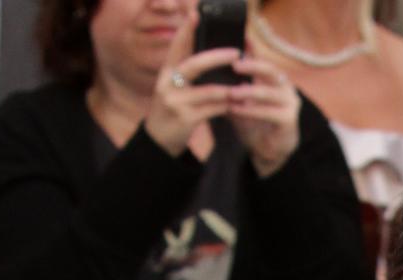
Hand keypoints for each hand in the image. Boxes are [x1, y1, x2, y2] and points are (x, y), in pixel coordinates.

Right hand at [144, 12, 235, 157]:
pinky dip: (226, 107)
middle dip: (217, 57)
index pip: (176, 46)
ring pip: (208, 91)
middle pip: (194, 64)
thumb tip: (211, 56)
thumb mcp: (173, 88)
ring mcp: (176, 102)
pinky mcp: (185, 120)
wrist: (158, 141)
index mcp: (165, 72)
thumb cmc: (171, 110)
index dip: (186, 30)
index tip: (196, 14)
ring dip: (228, 88)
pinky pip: (212, 110)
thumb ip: (186, 73)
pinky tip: (237, 105)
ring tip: (243, 86)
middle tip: (236, 52)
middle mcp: (168, 84)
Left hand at [225, 54, 300, 177]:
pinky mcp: (289, 119)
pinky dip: (251, 110)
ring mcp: (290, 103)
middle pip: (270, 70)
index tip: (237, 46)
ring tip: (231, 93)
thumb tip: (215, 64)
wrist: (267, 151)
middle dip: (252, 66)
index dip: (253, 51)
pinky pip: (268, 112)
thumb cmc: (254, 122)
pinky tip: (236, 110)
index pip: (264, 59)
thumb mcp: (241, 99)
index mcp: (276, 78)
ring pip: (267, 92)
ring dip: (248, 92)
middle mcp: (286, 87)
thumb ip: (234, 83)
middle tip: (234, 65)